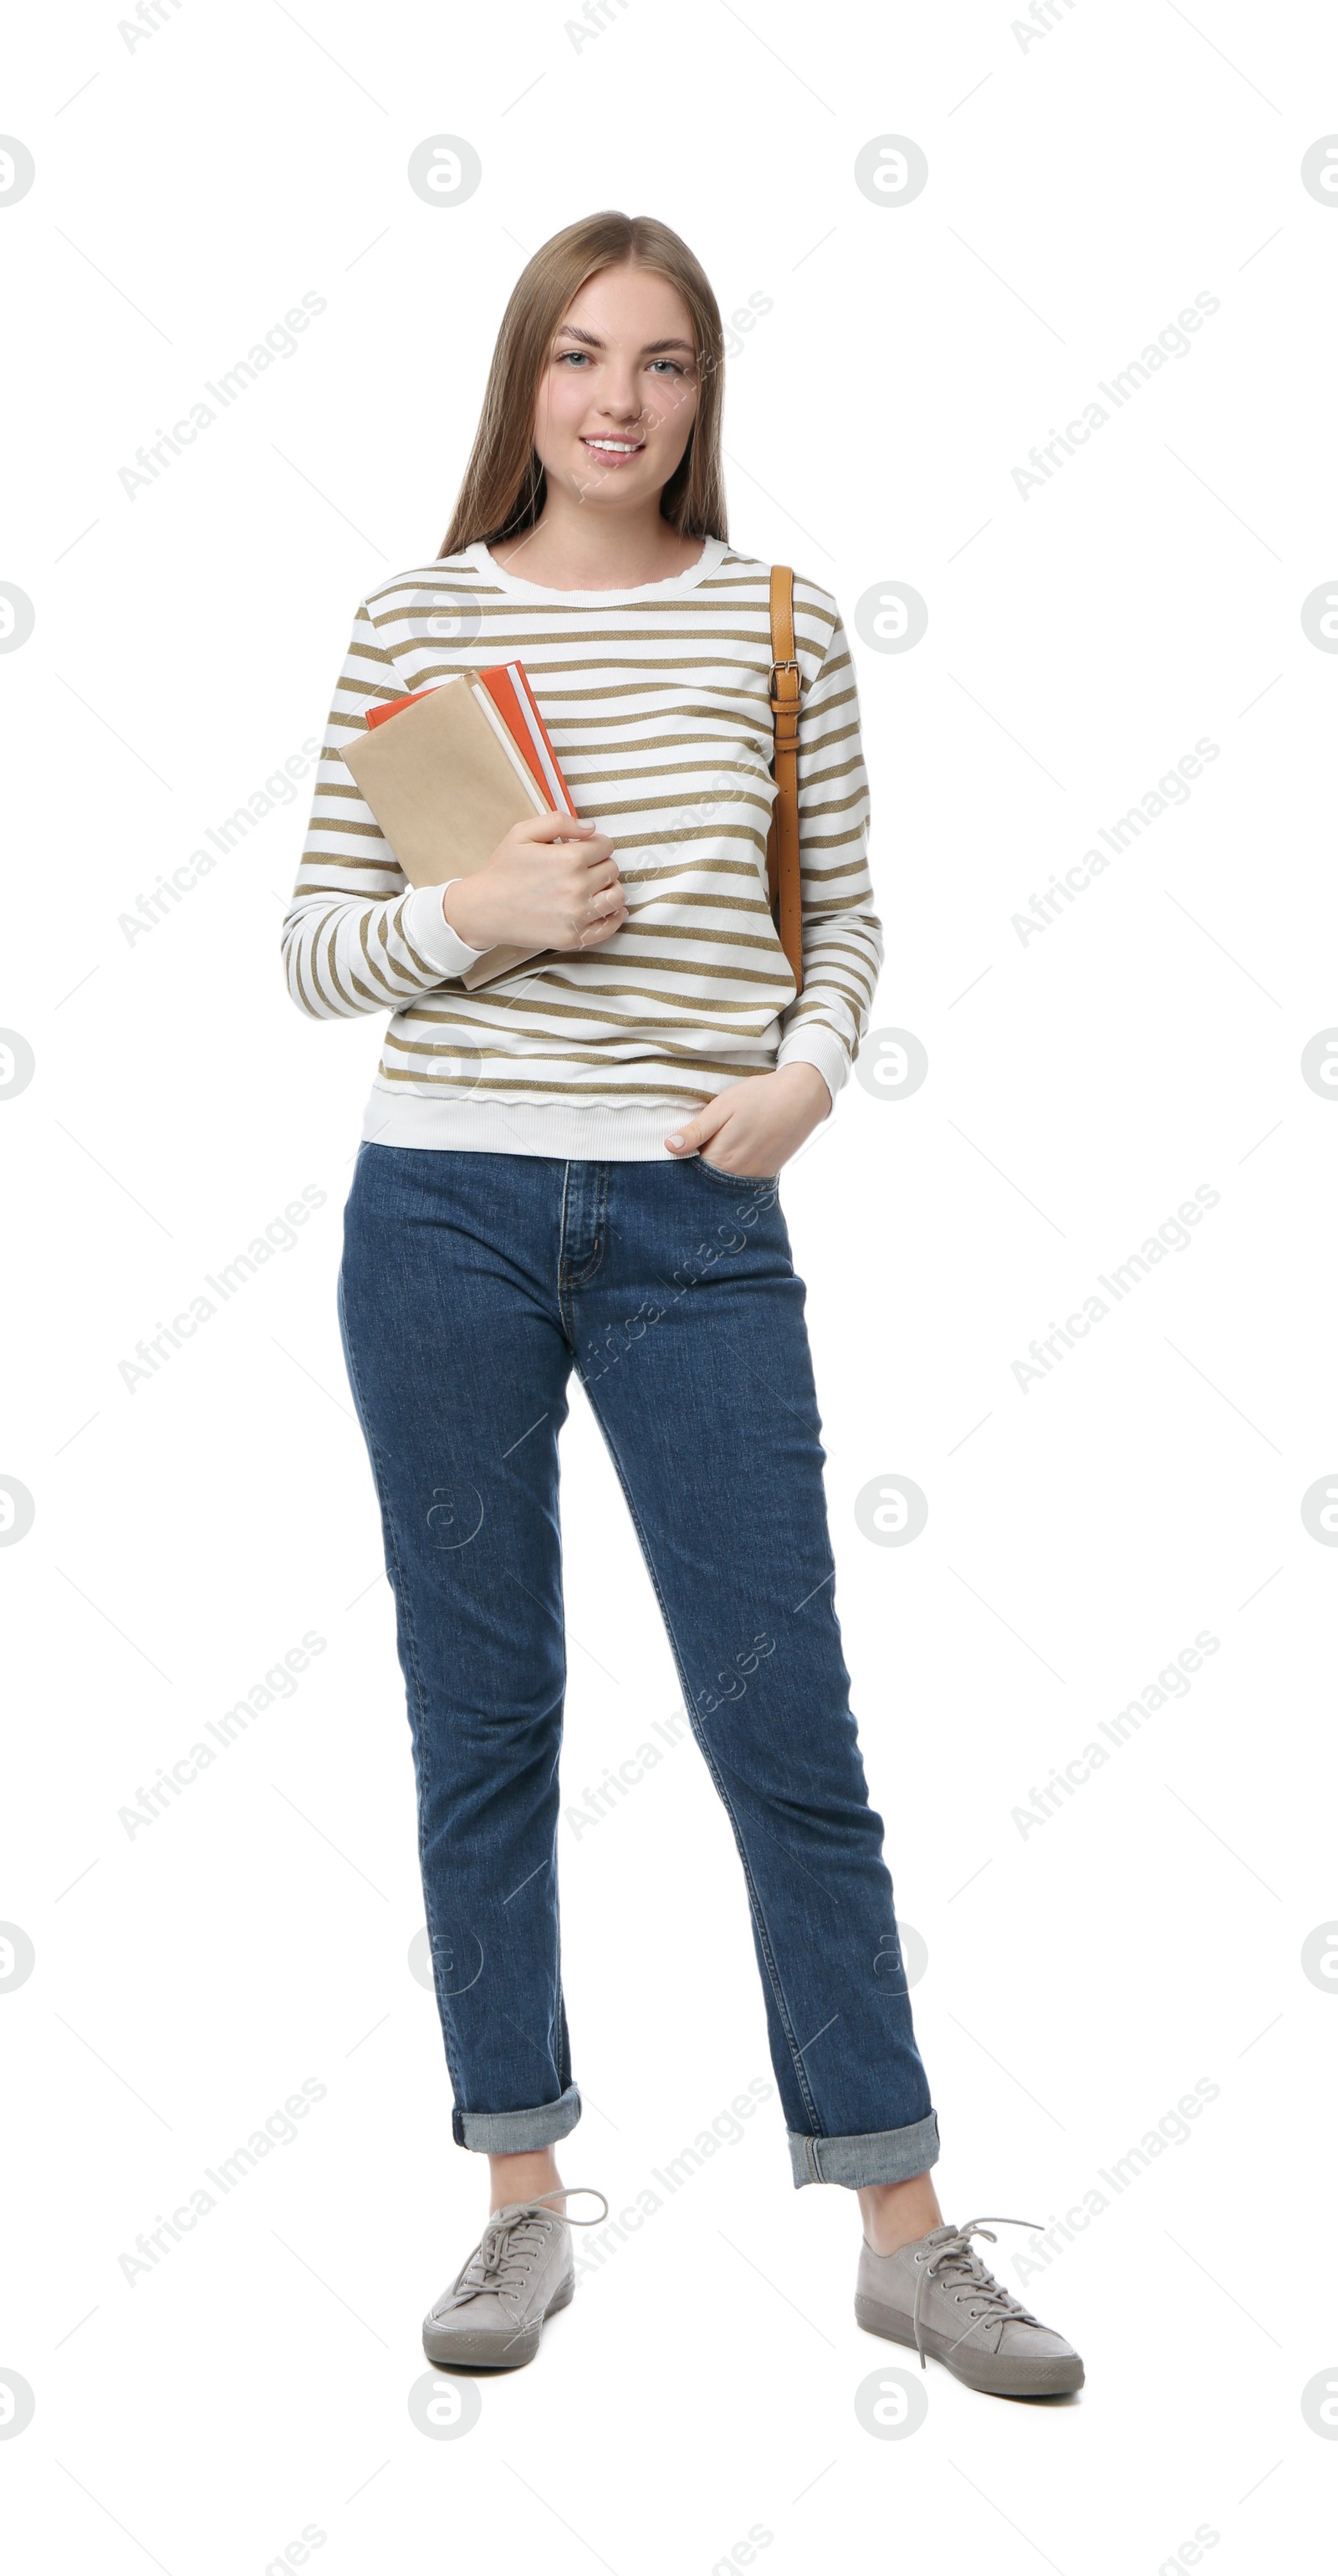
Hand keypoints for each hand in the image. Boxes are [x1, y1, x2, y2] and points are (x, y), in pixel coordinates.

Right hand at [441, 812, 624, 953]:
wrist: (483, 909)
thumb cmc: (502, 870)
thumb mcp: (523, 832)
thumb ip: (559, 821)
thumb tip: (590, 828)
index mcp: (569, 859)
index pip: (606, 846)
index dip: (596, 844)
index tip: (585, 849)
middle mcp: (578, 887)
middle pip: (612, 870)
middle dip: (601, 865)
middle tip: (584, 868)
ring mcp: (577, 915)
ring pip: (616, 897)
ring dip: (610, 889)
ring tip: (595, 887)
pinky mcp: (573, 937)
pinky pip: (608, 927)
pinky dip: (614, 917)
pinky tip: (608, 909)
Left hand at [664, 1063, 831, 1176]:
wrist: (803, 1097)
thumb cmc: (760, 1097)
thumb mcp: (722, 1107)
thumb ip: (696, 1130)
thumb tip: (669, 1147)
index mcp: (721, 1157)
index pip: (689, 1172)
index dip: (679, 1163)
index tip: (674, 1153)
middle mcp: (737, 1174)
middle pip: (705, 1181)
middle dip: (695, 1171)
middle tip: (693, 1151)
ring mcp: (754, 1177)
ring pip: (723, 1182)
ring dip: (714, 1173)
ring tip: (716, 1150)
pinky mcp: (767, 1174)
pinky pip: (741, 1181)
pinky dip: (732, 1173)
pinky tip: (733, 1156)